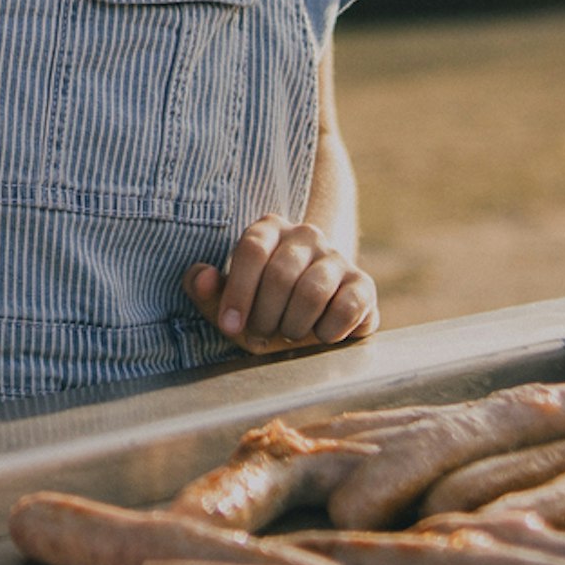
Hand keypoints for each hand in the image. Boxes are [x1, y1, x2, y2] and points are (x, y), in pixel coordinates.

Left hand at [184, 216, 375, 356]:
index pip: (252, 250)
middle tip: (261, 333)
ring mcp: (336, 257)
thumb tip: (202, 277)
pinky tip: (320, 335)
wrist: (310, 321)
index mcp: (269, 229)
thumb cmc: (263, 309)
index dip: (239, 292)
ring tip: (289, 333)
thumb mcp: (230, 305)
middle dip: (265, 316)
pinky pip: (346, 307)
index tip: (231, 326)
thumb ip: (207, 291)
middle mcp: (305, 235)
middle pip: (280, 274)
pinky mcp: (362, 284)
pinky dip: (328, 331)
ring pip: (313, 291)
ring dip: (294, 325)